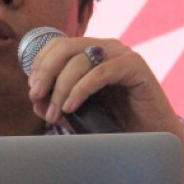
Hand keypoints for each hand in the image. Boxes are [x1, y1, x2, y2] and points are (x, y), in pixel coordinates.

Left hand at [27, 36, 179, 132]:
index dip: (40, 64)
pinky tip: (71, 107)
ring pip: (79, 61)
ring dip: (61, 88)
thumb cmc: (114, 122)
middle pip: (64, 48)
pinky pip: (100, 72)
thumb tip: (34, 98)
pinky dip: (80, 89)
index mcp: (90, 51)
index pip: (57, 45)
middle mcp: (105, 47)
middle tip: (36, 96)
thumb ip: (55, 102)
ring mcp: (121, 54)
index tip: (32, 89)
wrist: (150, 137)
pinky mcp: (135, 66)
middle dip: (45, 72)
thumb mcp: (78, 110)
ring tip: (54, 112)